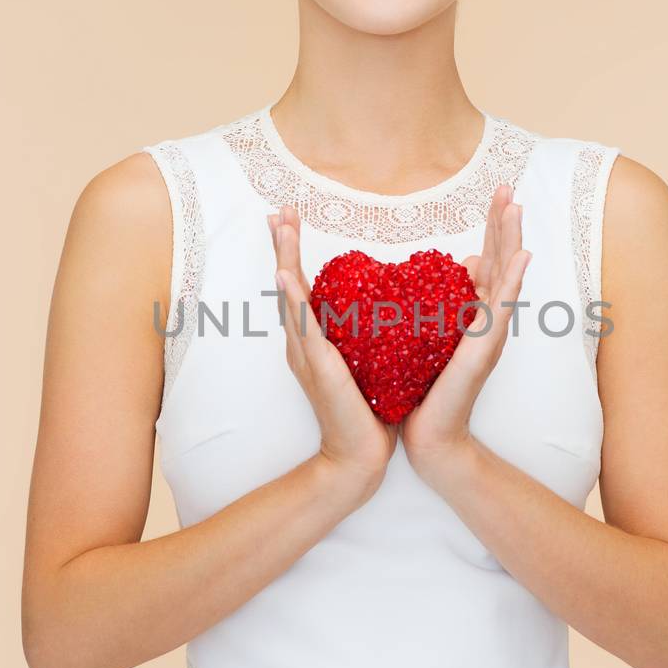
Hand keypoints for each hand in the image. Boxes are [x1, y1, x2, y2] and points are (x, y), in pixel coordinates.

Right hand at [268, 202, 397, 494]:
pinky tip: (287, 276)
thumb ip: (369, 337)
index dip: (293, 252)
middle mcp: (303, 343)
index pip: (302, 286)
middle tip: (278, 210)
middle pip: (287, 284)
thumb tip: (389, 308)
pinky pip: (304, 327)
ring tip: (280, 226)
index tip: (289, 219)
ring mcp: (306, 354)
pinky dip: (294, 300)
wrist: (359, 457)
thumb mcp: (368, 363)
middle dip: (282, 245)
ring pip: (290, 297)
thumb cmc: (368, 413)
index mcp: (314, 340)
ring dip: (284, 258)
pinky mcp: (318, 367)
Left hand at [399, 183, 530, 476]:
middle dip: (506, 222)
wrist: (432, 434)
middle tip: (510, 185)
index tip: (499, 191)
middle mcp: (489, 318)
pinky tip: (521, 257)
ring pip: (506, 276)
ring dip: (513, 240)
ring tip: (517, 207)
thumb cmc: (429, 387)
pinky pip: (501, 307)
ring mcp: (491, 332)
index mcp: (476, 311)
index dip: (495, 225)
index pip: (489, 258)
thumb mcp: (436, 333)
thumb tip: (465, 259)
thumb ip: (451, 298)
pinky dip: (511, 280)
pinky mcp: (484, 347)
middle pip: (502, 259)